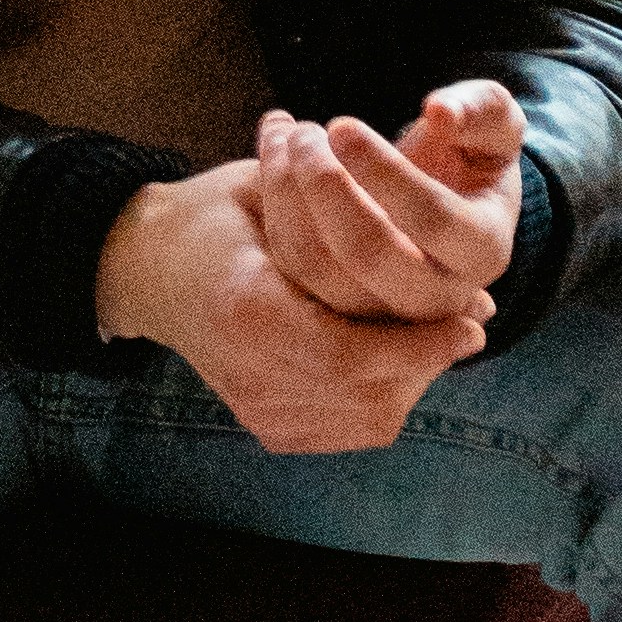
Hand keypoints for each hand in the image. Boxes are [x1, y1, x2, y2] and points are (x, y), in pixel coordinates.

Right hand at [92, 160, 490, 455]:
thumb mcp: (280, 193)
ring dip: (413, 381)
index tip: (471, 319)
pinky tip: (398, 365)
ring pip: (364, 418)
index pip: (352, 353)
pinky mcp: (264, 425)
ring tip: (439, 342)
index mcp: (248, 308)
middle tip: (470, 327)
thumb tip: (429, 236)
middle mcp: (248, 371)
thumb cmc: (221, 214)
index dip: (419, 346)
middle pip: (368, 393)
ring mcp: (254, 407)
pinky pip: (344, 428)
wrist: (150, 266)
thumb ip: (356, 214)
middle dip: (428, 362)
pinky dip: (382, 399)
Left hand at [252, 82, 525, 328]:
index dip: (383, 172)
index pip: (432, 219)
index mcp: (485, 250)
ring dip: (287, 192)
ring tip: (284, 132)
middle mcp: (437, 294)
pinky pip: (292, 264)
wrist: (446, 195)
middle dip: (325, 186)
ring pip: (318, 267)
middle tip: (305, 132)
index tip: (341, 124)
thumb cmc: (472, 152)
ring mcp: (383, 308)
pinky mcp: (336, 301)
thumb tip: (439, 113)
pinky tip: (273, 145)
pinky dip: (272, 202)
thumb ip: (481, 108)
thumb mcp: (495, 122)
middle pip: (369, 256)